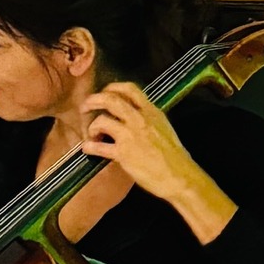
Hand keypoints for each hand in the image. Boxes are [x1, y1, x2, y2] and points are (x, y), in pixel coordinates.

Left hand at [80, 83, 235, 240]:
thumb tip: (133, 115)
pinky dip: (89, 147)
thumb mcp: (163, 128)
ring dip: (92, 127)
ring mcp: (131, 135)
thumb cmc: (173, 156)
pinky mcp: (123, 153)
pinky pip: (98, 147)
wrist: (179, 176)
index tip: (104, 93)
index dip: (112, 88)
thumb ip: (148, 119)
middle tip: (85, 107)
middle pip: (111, 100)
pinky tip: (87, 149)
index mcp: (152, 112)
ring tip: (93, 135)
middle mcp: (140, 119)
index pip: (130, 89)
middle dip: (93, 100)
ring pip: (102, 120)